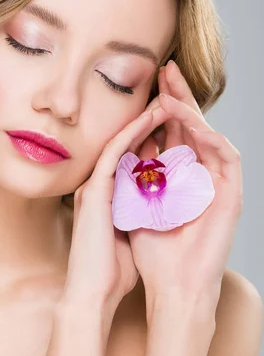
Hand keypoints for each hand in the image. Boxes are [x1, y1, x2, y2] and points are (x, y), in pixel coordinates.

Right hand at [61, 96, 172, 312]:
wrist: (91, 295)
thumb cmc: (111, 273)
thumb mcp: (130, 236)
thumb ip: (138, 218)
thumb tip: (154, 213)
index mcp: (108, 197)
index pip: (132, 158)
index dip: (151, 137)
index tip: (171, 123)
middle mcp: (99, 186)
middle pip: (126, 143)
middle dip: (147, 120)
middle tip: (168, 98)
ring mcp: (94, 186)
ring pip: (122, 141)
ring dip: (144, 118)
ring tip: (165, 99)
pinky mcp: (95, 190)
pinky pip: (117, 151)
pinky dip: (135, 131)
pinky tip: (153, 115)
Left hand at [129, 61, 242, 309]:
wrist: (171, 287)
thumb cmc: (151, 251)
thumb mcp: (135, 202)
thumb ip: (134, 173)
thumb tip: (125, 142)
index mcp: (178, 176)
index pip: (172, 132)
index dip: (161, 107)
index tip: (148, 83)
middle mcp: (199, 175)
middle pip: (191, 126)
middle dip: (178, 96)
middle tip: (166, 69)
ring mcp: (216, 183)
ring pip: (208, 135)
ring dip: (192, 110)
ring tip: (173, 88)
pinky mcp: (231, 194)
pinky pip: (224, 155)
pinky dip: (208, 135)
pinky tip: (190, 121)